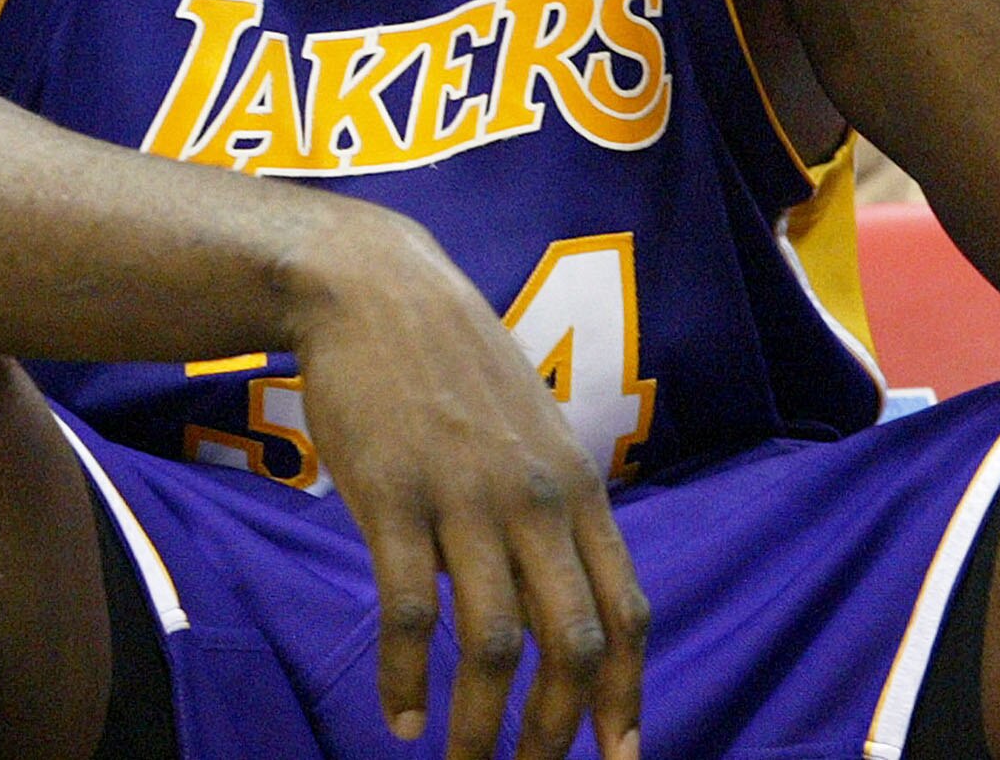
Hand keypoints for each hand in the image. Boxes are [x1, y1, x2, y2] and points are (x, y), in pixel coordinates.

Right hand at [293, 213, 645, 759]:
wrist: (370, 287)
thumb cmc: (448, 360)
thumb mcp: (530, 427)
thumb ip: (550, 506)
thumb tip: (557, 593)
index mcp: (576, 488)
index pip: (626, 612)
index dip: (629, 696)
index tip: (620, 758)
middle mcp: (533, 501)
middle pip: (571, 644)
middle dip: (559, 730)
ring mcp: (463, 498)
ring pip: (492, 643)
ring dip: (480, 724)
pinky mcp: (392, 496)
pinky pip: (407, 613)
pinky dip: (404, 678)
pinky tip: (397, 715)